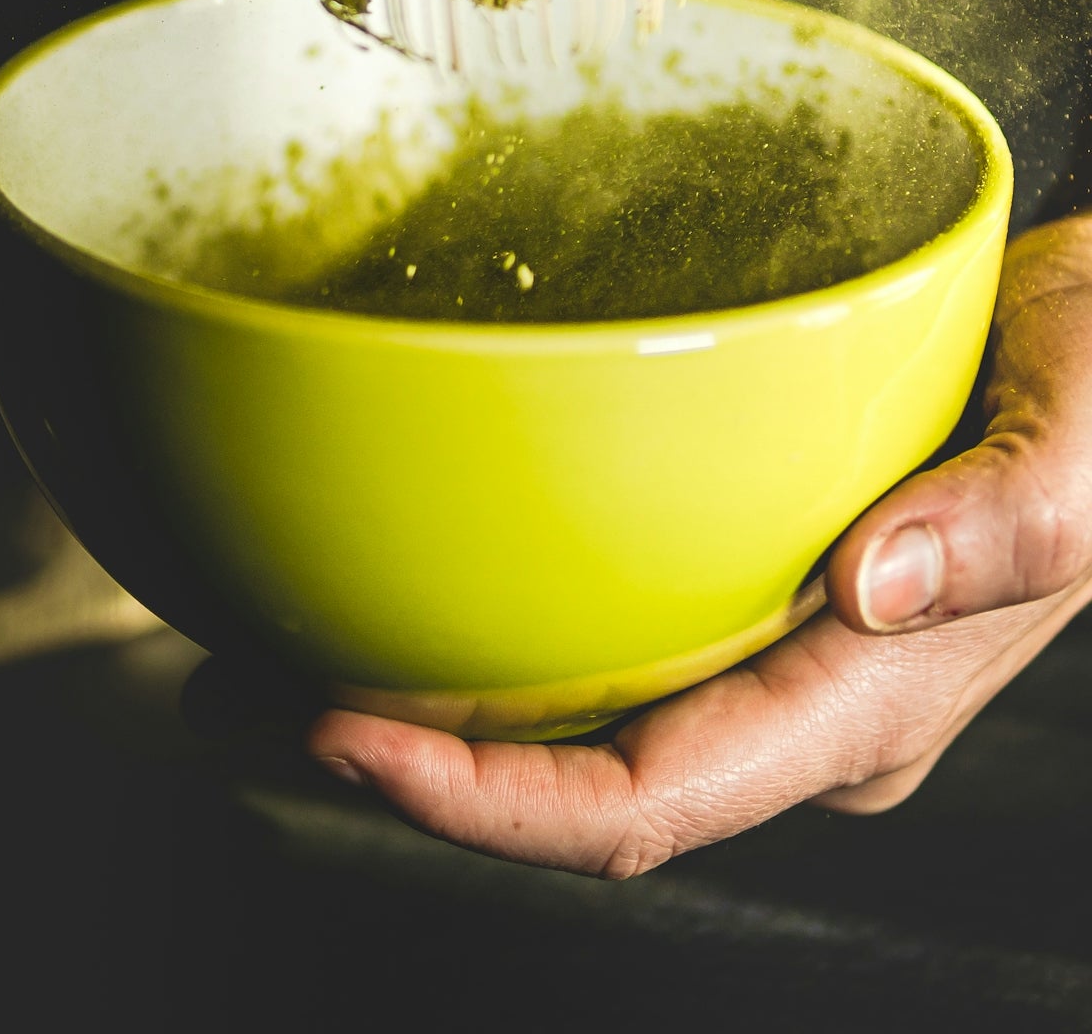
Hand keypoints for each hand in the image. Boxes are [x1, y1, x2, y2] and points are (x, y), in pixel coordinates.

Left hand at [304, 213, 1091, 875]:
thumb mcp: (1091, 440)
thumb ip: (1006, 523)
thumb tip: (868, 582)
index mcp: (865, 703)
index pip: (652, 804)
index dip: (488, 803)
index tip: (344, 733)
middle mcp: (798, 703)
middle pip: (575, 786)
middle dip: (405, 768)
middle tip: (238, 688)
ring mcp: (766, 649)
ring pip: (570, 718)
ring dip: (422, 699)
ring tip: (262, 643)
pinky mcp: (745, 579)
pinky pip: (597, 631)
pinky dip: (485, 622)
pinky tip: (401, 569)